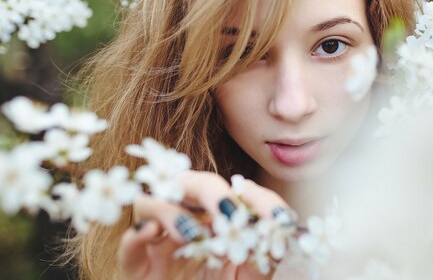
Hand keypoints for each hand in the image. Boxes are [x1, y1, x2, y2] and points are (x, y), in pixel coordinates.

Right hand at [118, 171, 289, 279]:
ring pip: (152, 201)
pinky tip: (152, 234)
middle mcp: (189, 219)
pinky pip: (129, 241)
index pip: (237, 192)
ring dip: (172, 211)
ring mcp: (159, 239)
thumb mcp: (245, 276)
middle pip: (192, 184)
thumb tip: (282, 234)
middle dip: (213, 193)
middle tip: (231, 214)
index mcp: (219, 218)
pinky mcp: (135, 263)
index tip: (281, 220)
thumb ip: (262, 258)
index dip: (260, 200)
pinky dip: (137, 234)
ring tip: (192, 234)